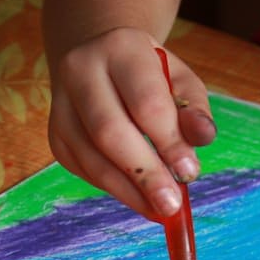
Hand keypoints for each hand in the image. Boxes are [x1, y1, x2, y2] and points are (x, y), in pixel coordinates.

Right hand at [47, 27, 216, 218]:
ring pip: (91, 157)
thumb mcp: (180, 80)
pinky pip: (83, 169)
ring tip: (158, 210)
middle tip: (171, 205)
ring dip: (127, 190)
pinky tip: (138, 198)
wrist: (98, 59)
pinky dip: (113, 188)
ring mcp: (61, 104)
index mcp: (121, 49)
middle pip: (110, 132)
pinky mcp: (56, 134)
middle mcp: (81, 71)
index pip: (145, 102)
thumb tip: (203, 138)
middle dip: (144, 174)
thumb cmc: (148, 75)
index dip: (168, 142)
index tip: (189, 173)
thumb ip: (194, 109)